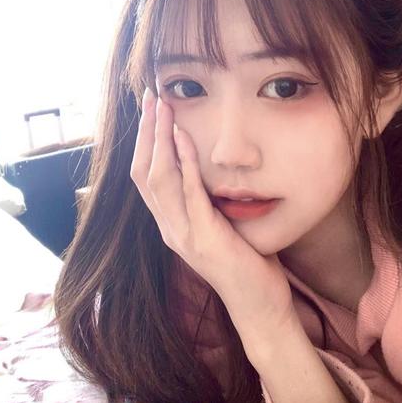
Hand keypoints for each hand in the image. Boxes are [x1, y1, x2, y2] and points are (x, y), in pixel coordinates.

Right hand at [130, 87, 296, 354]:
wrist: (256, 304)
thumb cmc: (242, 261)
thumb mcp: (218, 226)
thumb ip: (205, 202)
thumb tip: (206, 171)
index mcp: (171, 224)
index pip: (146, 177)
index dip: (144, 143)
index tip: (151, 112)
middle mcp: (169, 229)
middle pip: (144, 173)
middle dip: (146, 133)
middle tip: (150, 98)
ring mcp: (183, 235)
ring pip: (159, 179)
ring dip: (160, 140)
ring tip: (163, 108)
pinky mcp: (204, 238)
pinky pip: (190, 194)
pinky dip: (184, 163)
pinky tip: (184, 138)